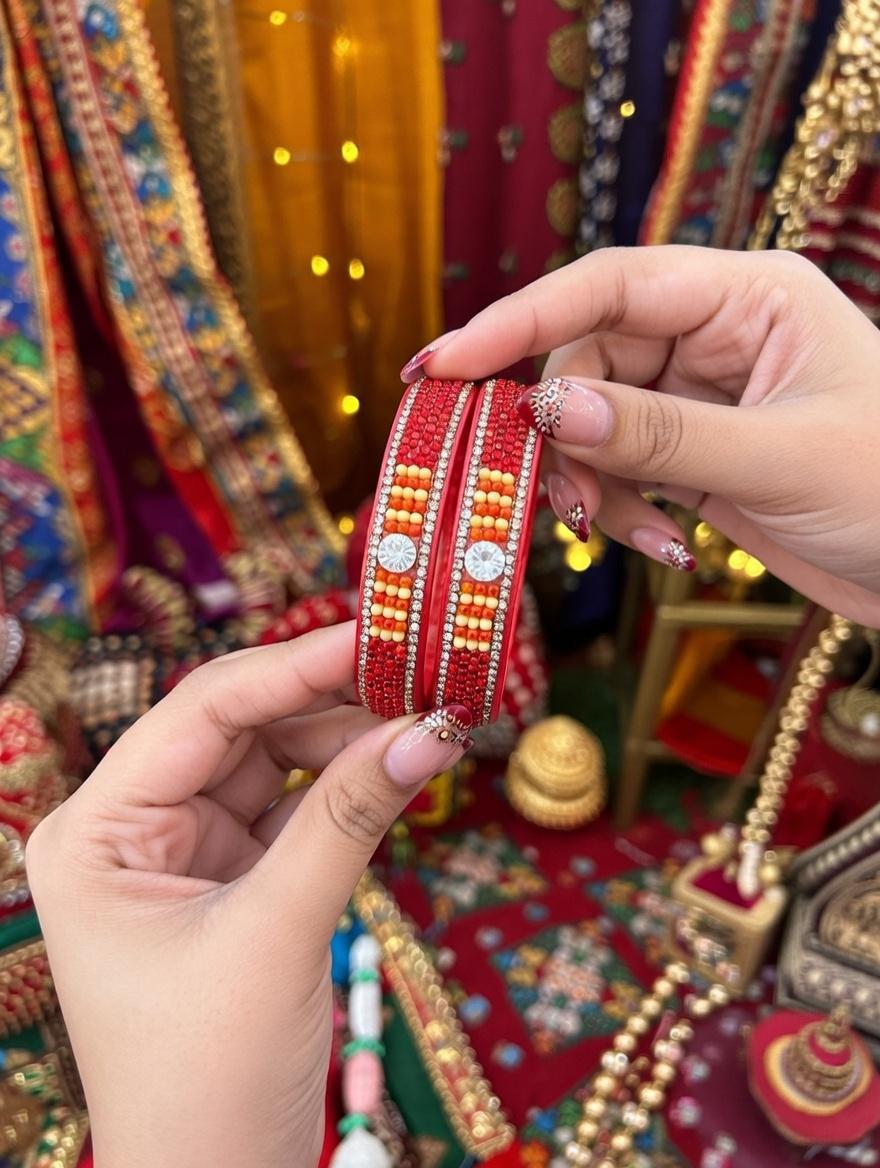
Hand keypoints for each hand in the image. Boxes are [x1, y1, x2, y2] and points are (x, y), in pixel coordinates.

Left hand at [26, 623, 471, 1167]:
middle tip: (419, 669)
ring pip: (274, 759)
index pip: (200, 712)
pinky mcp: (233, 876)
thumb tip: (432, 728)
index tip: (376, 634)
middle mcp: (132, 827)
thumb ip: (353, 817)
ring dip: (347, 737)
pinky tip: (400, 762)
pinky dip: (347, 785)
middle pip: (239, 726)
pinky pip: (296, 807)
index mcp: (96, 831)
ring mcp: (185, 849)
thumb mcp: (279, 932)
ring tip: (426, 716)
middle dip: (329, 698)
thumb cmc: (208, 1078)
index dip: (292, 665)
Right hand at [411, 247, 879, 623]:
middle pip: (589, 360)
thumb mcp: (779, 458)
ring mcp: (701, 398)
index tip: (445, 365)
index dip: (521, 321)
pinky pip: (622, 470)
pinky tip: (666, 548)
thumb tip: (546, 408)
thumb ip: (658, 433)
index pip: (610, 286)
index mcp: (747, 297)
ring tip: (619, 533)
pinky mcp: (695, 456)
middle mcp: (715, 337)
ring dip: (591, 483)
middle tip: (560, 499)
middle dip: (563, 432)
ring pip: (595, 423)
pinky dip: (623, 510)